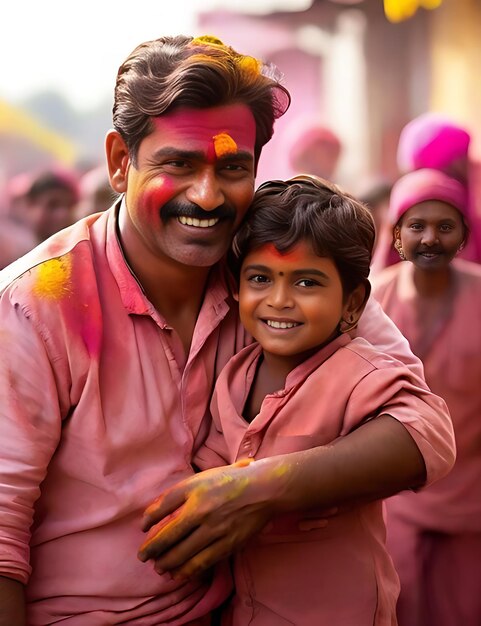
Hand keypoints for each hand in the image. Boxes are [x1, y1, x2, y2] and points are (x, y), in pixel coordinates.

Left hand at [138, 458, 281, 579]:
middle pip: (169, 535)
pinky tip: (179, 573)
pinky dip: (187, 571)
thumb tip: (156, 508)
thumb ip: (181, 491)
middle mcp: (202, 508)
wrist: (263, 489)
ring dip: (166, 563)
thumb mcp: (204, 477)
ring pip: (183, 553)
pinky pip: (202, 562)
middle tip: (143, 556)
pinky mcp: (227, 543)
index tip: (142, 528)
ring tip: (159, 567)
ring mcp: (215, 528)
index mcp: (195, 488)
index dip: (149, 518)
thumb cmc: (232, 480)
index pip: (164, 504)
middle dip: (152, 549)